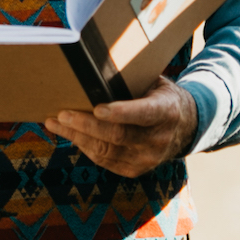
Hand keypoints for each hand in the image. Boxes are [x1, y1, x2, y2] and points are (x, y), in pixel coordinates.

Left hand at [48, 79, 197, 176]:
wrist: (185, 127)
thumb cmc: (161, 97)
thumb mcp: (156, 84)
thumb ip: (133, 82)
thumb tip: (96, 69)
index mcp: (166, 112)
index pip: (143, 114)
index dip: (120, 112)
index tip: (97, 108)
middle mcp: (158, 139)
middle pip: (117, 135)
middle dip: (86, 125)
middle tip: (62, 114)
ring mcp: (147, 159)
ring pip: (106, 150)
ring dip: (76, 137)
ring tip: (54, 123)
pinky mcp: (135, 170)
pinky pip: (105, 160)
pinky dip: (85, 147)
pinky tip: (70, 135)